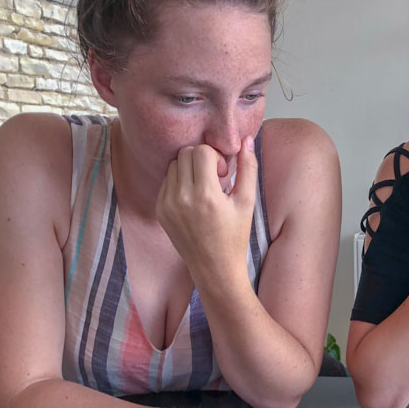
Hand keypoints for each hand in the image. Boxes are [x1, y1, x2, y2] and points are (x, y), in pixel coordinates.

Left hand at [156, 137, 256, 276]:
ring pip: (174, 164)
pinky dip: (180, 182)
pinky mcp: (160, 210)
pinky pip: (167, 181)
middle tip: (214, 179)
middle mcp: (182, 198)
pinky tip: (193, 200)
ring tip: (203, 189)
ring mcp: (167, 204)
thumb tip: (247, 139)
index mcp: (205, 196)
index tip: (224, 175)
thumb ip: (248, 168)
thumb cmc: (235, 236)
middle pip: (185, 153)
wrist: (214, 268)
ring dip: (189, 169)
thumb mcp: (247, 202)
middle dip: (201, 159)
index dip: (215, 157)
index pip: (201, 151)